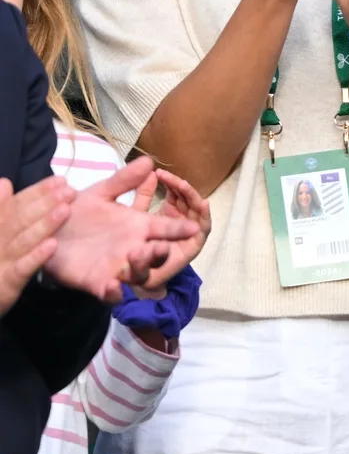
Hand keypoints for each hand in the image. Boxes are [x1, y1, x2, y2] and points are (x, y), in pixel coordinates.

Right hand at [0, 175, 75, 316]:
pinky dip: (36, 256)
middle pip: (21, 218)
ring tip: (65, 210)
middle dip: (45, 203)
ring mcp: (1, 261)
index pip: (18, 204)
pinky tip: (53, 245)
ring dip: (44, 225)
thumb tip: (4, 183)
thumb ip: (1, 209)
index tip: (61, 181)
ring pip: (23, 240)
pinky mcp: (6, 283)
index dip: (39, 191)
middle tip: (69, 191)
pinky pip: (22, 269)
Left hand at [44, 156, 199, 303]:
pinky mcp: (97, 283)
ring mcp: (116, 267)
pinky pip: (110, 293)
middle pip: (156, 255)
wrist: (48, 230)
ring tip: (134, 256)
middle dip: (162, 252)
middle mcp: (132, 248)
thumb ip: (124, 180)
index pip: (164, 228)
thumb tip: (149, 160)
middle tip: (161, 246)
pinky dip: (114, 293)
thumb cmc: (79, 211)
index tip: (194, 226)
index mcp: (137, 226)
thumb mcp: (102, 193)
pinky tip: (113, 285)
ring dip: (141, 268)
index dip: (179, 228)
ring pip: (138, 274)